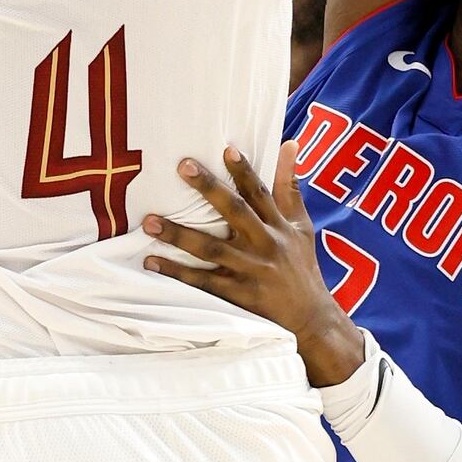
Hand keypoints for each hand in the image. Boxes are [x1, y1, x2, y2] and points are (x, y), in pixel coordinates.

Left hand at [144, 144, 365, 386]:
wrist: (311, 317)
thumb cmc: (301, 264)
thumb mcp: (301, 225)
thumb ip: (290, 185)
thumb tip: (290, 143)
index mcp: (279, 226)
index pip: (260, 193)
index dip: (244, 171)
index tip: (225, 149)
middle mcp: (265, 245)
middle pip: (235, 212)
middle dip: (209, 189)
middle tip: (182, 167)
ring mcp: (251, 271)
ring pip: (212, 249)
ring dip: (179, 235)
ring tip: (150, 221)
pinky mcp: (238, 295)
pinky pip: (203, 282)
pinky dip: (177, 272)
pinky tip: (152, 261)